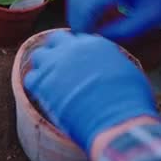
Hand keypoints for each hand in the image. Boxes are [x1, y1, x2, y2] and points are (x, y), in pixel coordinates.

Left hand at [23, 31, 159, 152]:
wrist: (117, 121)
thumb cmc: (130, 102)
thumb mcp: (127, 71)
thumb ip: (110, 61)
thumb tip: (104, 66)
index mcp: (95, 43)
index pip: (78, 39)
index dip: (76, 51)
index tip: (77, 62)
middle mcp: (72, 49)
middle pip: (55, 40)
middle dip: (56, 50)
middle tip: (59, 67)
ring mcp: (55, 64)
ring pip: (39, 55)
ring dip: (43, 66)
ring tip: (50, 80)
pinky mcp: (42, 83)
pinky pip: (30, 78)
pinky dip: (36, 85)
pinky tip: (44, 94)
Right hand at [67, 0, 160, 40]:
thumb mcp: (152, 17)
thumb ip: (124, 30)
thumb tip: (100, 38)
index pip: (86, 7)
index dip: (81, 25)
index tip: (82, 41)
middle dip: (76, 16)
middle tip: (80, 35)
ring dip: (79, 6)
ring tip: (85, 24)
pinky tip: (94, 10)